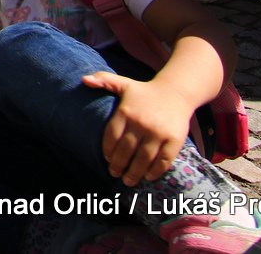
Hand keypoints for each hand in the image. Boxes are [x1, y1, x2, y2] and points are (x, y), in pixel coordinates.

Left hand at [81, 71, 191, 185]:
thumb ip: (103, 80)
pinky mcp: (174, 139)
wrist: (176, 93)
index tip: (106, 159)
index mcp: (126, 111)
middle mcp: (141, 123)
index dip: (108, 151)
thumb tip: (84, 80)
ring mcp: (159, 132)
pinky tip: (148, 177)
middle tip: (114, 173)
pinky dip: (155, 171)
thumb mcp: (123, 83)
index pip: (112, 136)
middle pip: (126, 150)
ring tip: (128, 180)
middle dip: (118, 165)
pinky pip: (163, 160)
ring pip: (144, 159)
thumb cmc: (144, 92)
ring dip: (135, 173)